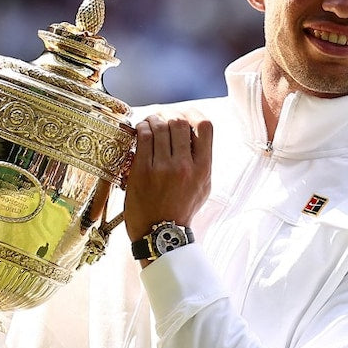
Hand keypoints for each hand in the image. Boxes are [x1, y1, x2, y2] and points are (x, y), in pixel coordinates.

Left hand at [124, 110, 212, 243]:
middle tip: (163, 118)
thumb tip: (196, 136)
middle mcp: (185, 166)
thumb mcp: (203, 187)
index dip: (194, 114)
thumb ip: (202, 161)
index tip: (185, 116)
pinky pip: (143, 137)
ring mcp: (163, 168)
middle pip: (180, 122)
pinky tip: (141, 131)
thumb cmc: (181, 209)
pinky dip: (142, 127)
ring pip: (160, 126)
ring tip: (151, 122)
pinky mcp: (142, 170)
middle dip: (170, 115)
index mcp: (203, 169)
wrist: (160, 233)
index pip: (205, 126)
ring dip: (154, 119)